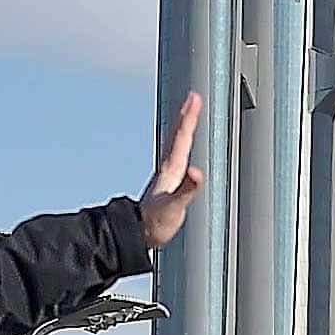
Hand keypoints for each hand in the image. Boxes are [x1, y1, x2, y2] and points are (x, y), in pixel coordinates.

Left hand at [139, 93, 204, 251]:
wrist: (138, 236)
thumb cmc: (156, 224)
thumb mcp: (175, 207)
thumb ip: (187, 190)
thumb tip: (197, 172)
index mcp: (171, 171)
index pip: (182, 138)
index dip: (189, 118)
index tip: (194, 98)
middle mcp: (167, 170)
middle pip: (178, 137)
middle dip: (186, 116)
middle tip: (192, 98)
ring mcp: (166, 177)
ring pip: (175, 145)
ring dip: (183, 129)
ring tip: (188, 116)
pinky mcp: (166, 186)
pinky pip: (176, 158)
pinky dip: (181, 147)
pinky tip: (182, 150)